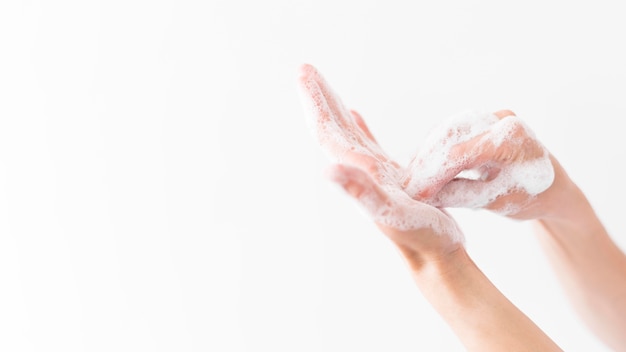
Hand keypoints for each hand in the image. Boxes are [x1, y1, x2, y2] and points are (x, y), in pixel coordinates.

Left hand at [298, 63, 462, 264]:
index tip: (303, 73)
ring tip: (325, 85)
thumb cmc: (418, 236)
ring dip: (334, 108)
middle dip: (319, 98)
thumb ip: (361, 192)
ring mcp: (372, 174)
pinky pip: (368, 145)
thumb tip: (328, 172)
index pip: (327, 131)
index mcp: (355, 172)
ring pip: (347, 134)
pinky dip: (359, 127)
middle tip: (305, 69)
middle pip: (331, 128)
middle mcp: (358, 171)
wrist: (435, 255)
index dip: (315, 102)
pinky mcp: (388, 177)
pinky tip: (354, 115)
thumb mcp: (391, 212)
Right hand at [404, 109, 561, 219]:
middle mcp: (501, 119)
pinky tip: (422, 168)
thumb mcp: (495, 202)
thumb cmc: (532, 197)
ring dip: (426, 155)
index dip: (432, 177)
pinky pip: (452, 132)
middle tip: (406, 186)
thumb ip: (459, 195)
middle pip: (448, 137)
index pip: (458, 155)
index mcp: (512, 138)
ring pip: (446, 132)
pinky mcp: (482, 121)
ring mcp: (491, 116)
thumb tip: (424, 196)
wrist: (554, 187)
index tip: (416, 195)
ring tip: (411, 179)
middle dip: (424, 163)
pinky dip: (435, 150)